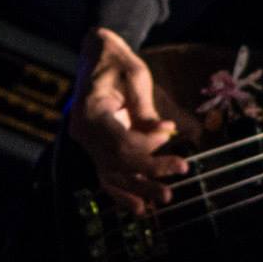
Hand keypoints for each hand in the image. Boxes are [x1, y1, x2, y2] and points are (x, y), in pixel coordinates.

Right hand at [67, 27, 187, 215]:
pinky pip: (107, 173)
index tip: (174, 141)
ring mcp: (86, 142)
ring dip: (137, 189)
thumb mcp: (135, 75)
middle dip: (150, 173)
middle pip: (117, 163)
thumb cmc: (117, 61)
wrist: (95, 55)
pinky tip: (140, 206)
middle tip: (179, 176)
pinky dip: (123, 190)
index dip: (149, 149)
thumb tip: (165, 133)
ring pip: (111, 174)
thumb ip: (145, 107)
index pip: (121, 143)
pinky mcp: (95, 146)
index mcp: (90, 112)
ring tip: (162, 199)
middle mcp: (83, 132)